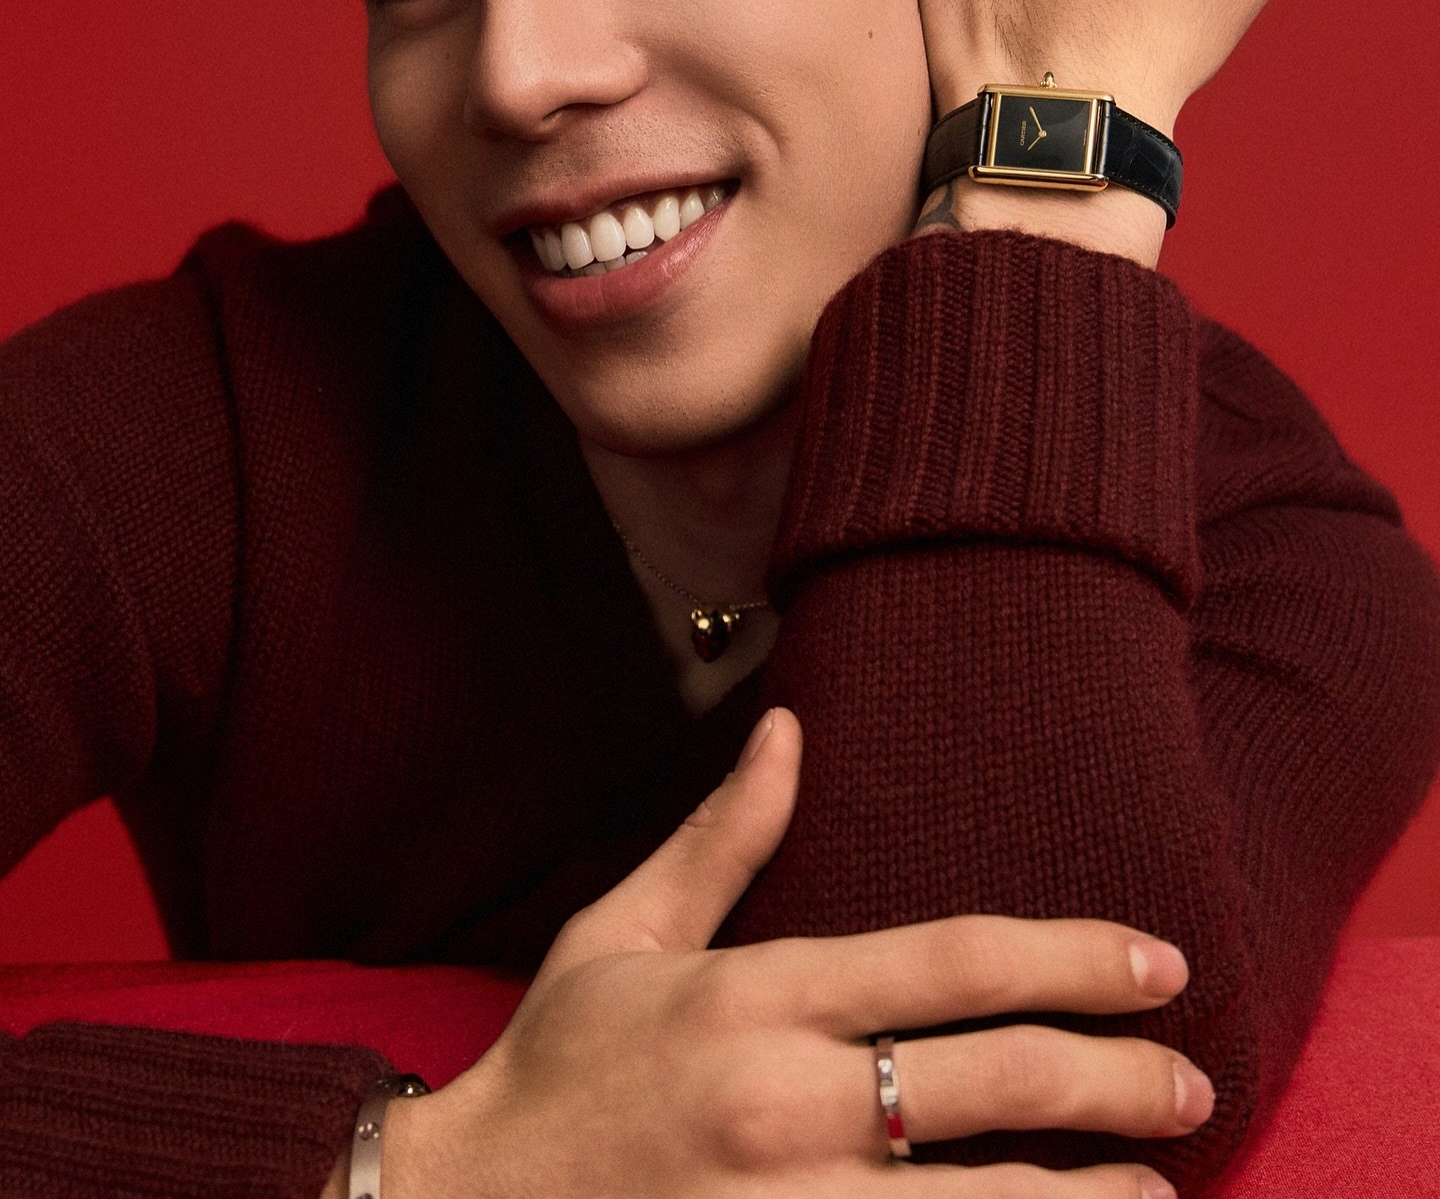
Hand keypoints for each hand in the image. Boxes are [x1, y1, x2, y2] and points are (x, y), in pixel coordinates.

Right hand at [381, 709, 1210, 1197]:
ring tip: (1161, 1188)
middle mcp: (780, 1103)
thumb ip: (721, 838)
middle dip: (1116, 1077)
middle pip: (993, 1082)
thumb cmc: (552, 1069)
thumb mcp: (623, 938)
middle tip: (1193, 1079)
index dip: (1072, 958)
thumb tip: (788, 730)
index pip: (949, 963)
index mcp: (752, 998)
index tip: (1159, 964)